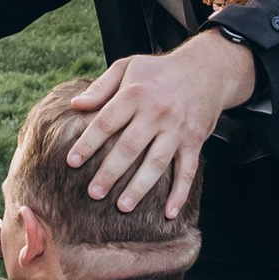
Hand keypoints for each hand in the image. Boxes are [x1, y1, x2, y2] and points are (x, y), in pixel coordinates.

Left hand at [65, 34, 255, 217]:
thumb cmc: (159, 71)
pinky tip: (169, 212)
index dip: (88, 143)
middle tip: (93, 194)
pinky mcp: (195, 140)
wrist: (206, 69)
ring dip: (140, 187)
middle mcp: (156, 112)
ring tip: (123, 206)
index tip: (72, 162)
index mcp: (135, 93)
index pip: (106, 122)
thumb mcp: (128, 66)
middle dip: (110, 172)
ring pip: (156, 163)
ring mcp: (177, 129)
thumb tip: (76, 104)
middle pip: (129, 147)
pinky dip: (180, 193)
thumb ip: (101, 86)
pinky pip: (188, 170)